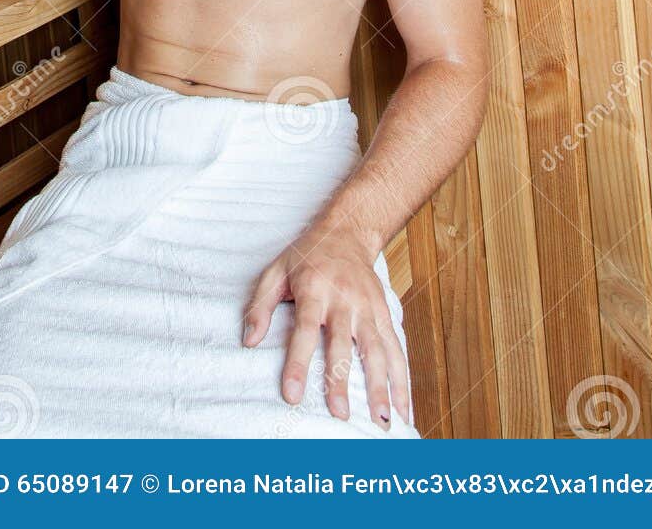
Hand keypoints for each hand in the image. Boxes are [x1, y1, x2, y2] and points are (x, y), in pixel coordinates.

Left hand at [242, 228, 410, 428]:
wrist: (347, 232)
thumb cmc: (306, 256)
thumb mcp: (276, 271)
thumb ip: (260, 306)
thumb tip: (249, 341)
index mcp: (314, 290)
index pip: (305, 330)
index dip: (298, 363)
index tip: (293, 394)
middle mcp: (344, 299)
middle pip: (343, 345)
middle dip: (341, 381)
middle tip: (340, 414)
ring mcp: (368, 307)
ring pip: (377, 349)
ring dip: (381, 386)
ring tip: (382, 420)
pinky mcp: (384, 312)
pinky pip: (396, 348)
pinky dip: (402, 379)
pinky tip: (403, 408)